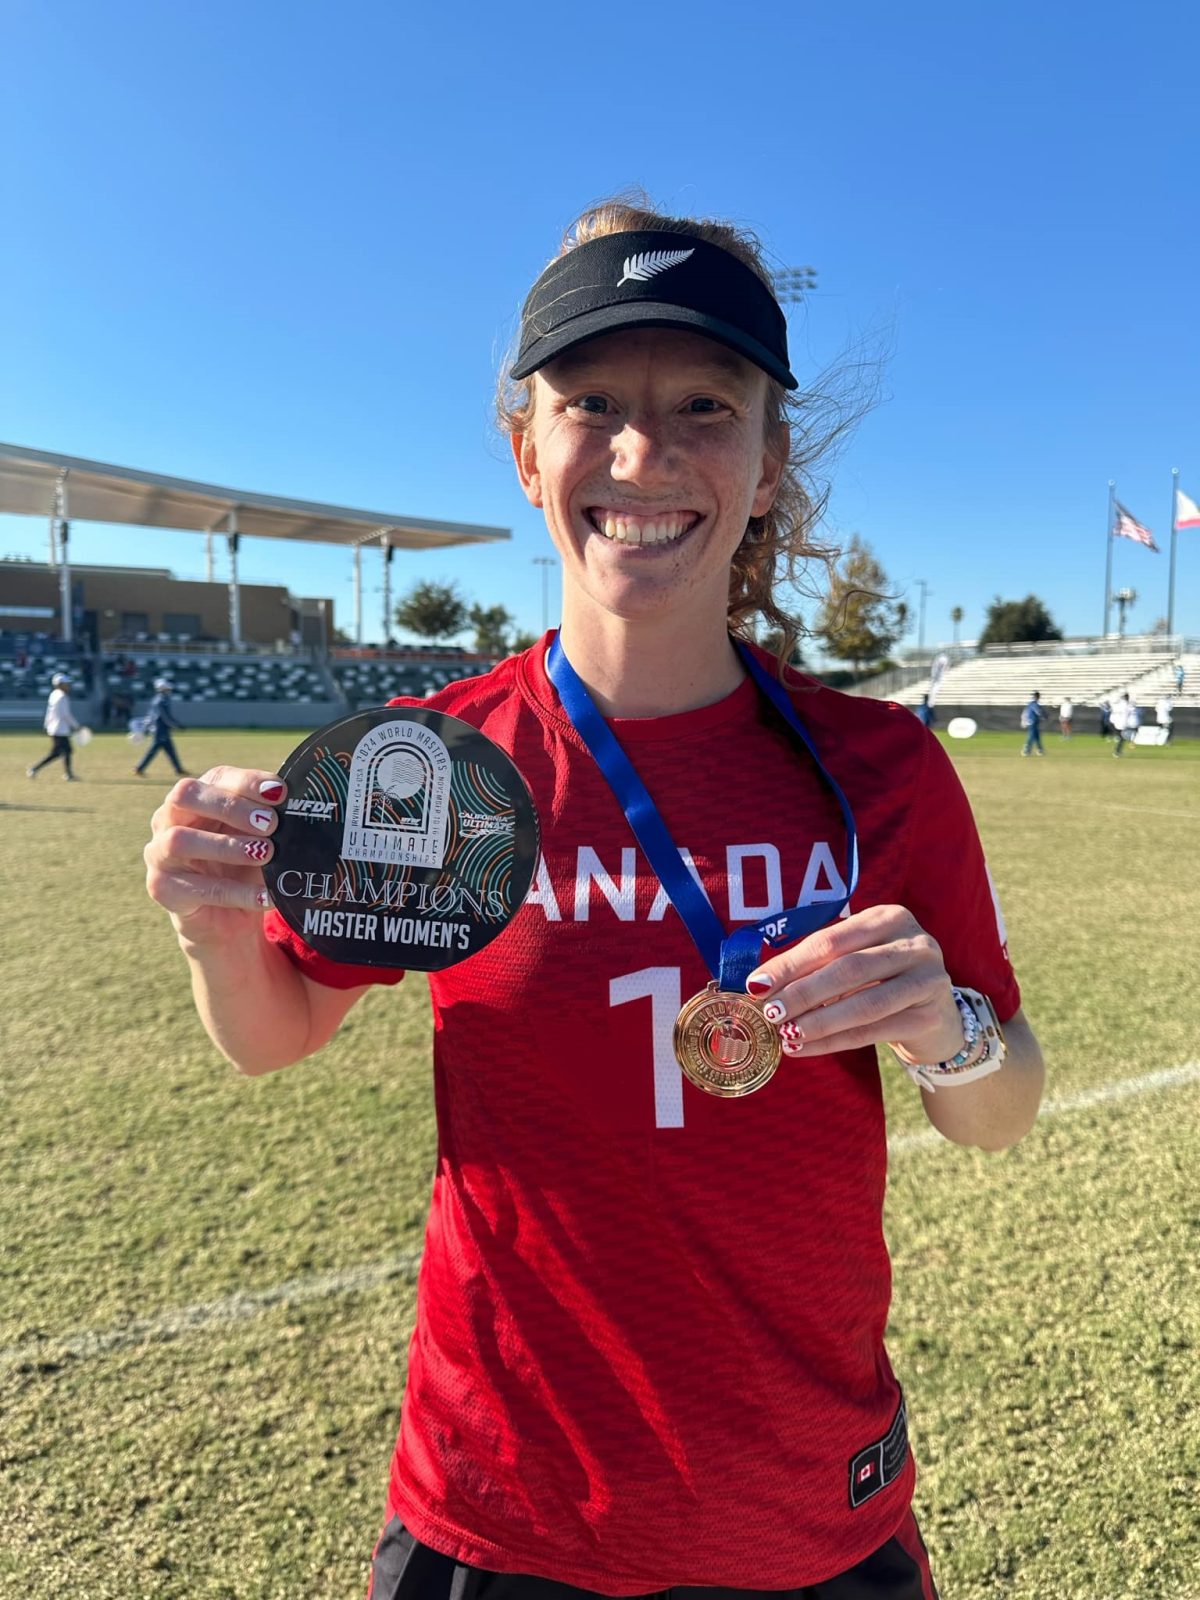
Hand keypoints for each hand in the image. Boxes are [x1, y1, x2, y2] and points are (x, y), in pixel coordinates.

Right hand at [144, 767, 286, 944]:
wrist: (227, 919)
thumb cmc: (244, 867)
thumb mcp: (260, 839)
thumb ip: (270, 820)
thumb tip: (301, 805)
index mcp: (196, 798)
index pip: (216, 778)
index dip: (247, 782)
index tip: (280, 793)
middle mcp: (168, 819)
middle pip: (185, 796)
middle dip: (230, 806)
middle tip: (270, 824)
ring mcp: (159, 853)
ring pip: (180, 840)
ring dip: (227, 846)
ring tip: (266, 854)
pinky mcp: (162, 889)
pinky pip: (198, 889)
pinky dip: (237, 892)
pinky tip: (266, 896)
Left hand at [746, 905, 963, 1062]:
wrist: (937, 1013)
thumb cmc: (882, 978)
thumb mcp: (857, 957)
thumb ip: (818, 963)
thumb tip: (761, 983)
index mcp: (889, 918)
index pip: (831, 940)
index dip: (791, 964)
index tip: (757, 984)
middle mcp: (914, 943)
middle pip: (848, 969)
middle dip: (803, 992)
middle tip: (770, 1011)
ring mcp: (928, 980)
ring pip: (864, 1003)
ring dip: (818, 1021)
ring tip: (786, 1032)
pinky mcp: (929, 1017)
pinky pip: (873, 1032)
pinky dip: (833, 1042)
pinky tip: (804, 1047)